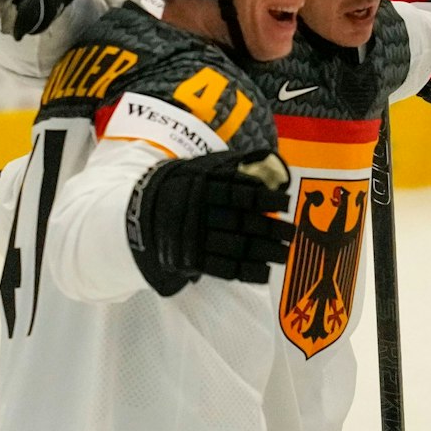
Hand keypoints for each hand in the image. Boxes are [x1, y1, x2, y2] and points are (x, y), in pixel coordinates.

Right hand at [125, 150, 293, 296]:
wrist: (138, 213)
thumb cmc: (181, 188)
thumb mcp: (199, 169)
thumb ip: (230, 166)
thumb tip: (268, 159)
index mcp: (201, 187)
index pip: (239, 192)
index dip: (265, 197)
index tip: (286, 201)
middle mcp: (198, 212)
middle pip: (242, 222)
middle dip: (271, 228)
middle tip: (292, 232)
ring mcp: (193, 238)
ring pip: (236, 247)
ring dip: (264, 252)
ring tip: (285, 253)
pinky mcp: (190, 260)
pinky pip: (223, 269)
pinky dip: (246, 271)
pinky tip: (265, 271)